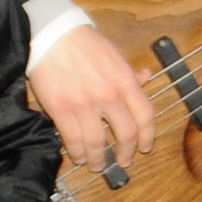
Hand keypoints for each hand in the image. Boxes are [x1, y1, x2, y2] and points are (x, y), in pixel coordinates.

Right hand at [27, 23, 156, 170]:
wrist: (53, 36)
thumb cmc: (85, 44)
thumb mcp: (115, 56)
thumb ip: (130, 73)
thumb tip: (147, 78)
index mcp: (126, 81)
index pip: (145, 116)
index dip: (148, 136)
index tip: (145, 147)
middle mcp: (109, 94)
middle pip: (126, 133)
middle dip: (126, 152)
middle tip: (123, 161)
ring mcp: (85, 104)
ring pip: (97, 142)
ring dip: (98, 158)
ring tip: (97, 165)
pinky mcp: (62, 110)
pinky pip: (73, 139)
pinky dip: (77, 153)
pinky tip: (78, 157)